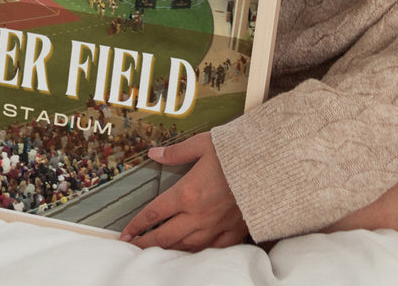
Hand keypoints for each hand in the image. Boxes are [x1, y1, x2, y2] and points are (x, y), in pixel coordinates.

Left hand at [118, 132, 247, 250]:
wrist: (271, 166)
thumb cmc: (238, 153)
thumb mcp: (204, 144)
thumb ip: (177, 152)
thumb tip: (155, 153)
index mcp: (187, 193)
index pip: (154, 213)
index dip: (137, 224)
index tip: (126, 232)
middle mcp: (198, 215)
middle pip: (165, 236)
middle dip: (146, 243)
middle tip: (133, 247)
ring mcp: (216, 227)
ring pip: (186, 247)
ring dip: (168, 250)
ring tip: (156, 252)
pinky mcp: (234, 232)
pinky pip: (211, 250)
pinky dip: (197, 253)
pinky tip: (190, 252)